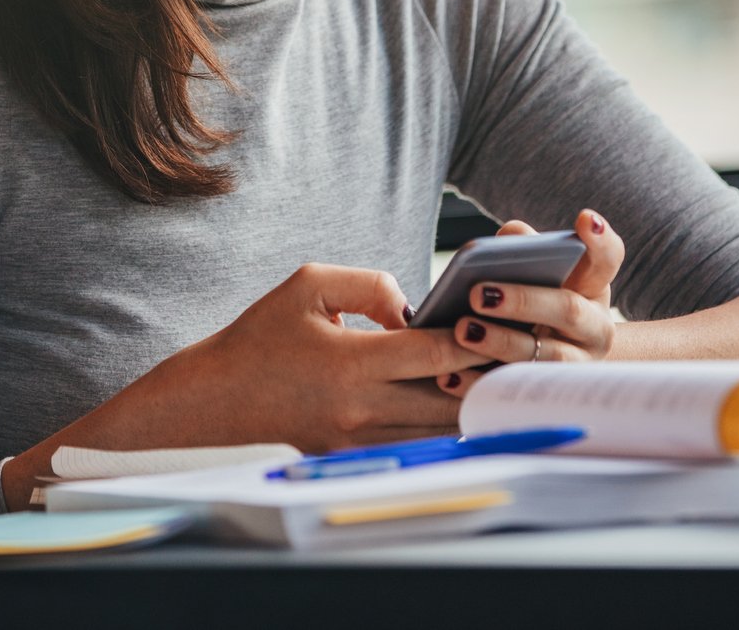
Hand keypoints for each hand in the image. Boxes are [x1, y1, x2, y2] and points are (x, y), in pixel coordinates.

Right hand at [127, 263, 485, 452]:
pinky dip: (440, 423)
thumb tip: (414, 307)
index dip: (474, 340)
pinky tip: (458, 401)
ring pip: (436, 428)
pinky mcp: (354, 454)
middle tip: (519, 353)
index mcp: (349, 364)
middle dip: (484, 377)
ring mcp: (357, 439)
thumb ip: (370, 285)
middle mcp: (358, 408)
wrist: (220, 395)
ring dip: (468, 404)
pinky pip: (413, 442)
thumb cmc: (263, 333)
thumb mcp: (309, 284)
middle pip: (446, 398)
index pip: (432, 354)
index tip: (501, 324)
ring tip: (499, 377)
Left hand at [440, 209, 624, 398]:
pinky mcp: (548, 399)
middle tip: (478, 293)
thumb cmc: (533, 304)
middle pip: (568, 310)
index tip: (585, 218)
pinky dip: (479, 384)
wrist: (544, 363)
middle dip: (523, 301)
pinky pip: (516, 394)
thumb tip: (510, 237)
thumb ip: (522, 249)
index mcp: (592, 288)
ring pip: (545, 357)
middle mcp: (595, 328)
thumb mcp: (536, 276)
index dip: (601, 241)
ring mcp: (577, 368)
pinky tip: (448, 377)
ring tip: (461, 330)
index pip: (607, 259)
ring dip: (501, 343)